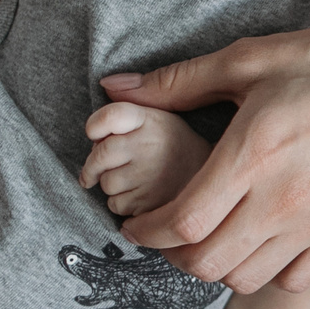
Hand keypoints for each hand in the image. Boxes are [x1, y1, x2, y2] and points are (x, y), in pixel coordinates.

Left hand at [79, 102, 212, 218]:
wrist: (217, 183)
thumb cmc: (178, 150)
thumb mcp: (161, 120)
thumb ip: (130, 113)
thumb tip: (102, 102)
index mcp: (151, 119)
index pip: (110, 115)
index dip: (94, 124)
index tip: (92, 134)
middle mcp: (150, 144)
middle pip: (100, 154)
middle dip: (92, 166)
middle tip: (93, 173)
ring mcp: (151, 176)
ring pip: (107, 184)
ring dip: (111, 187)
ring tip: (135, 182)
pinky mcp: (151, 206)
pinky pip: (117, 206)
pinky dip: (122, 206)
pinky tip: (142, 197)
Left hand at [98, 5, 309, 292]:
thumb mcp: (248, 60)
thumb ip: (177, 83)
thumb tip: (113, 87)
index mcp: (252, 157)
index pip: (181, 224)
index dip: (147, 232)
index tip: (137, 224)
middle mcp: (284, 202)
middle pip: (207, 265)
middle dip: (175, 255)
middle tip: (171, 234)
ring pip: (247, 280)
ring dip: (221, 265)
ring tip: (219, 236)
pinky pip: (295, 279)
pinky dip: (271, 270)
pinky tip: (269, 238)